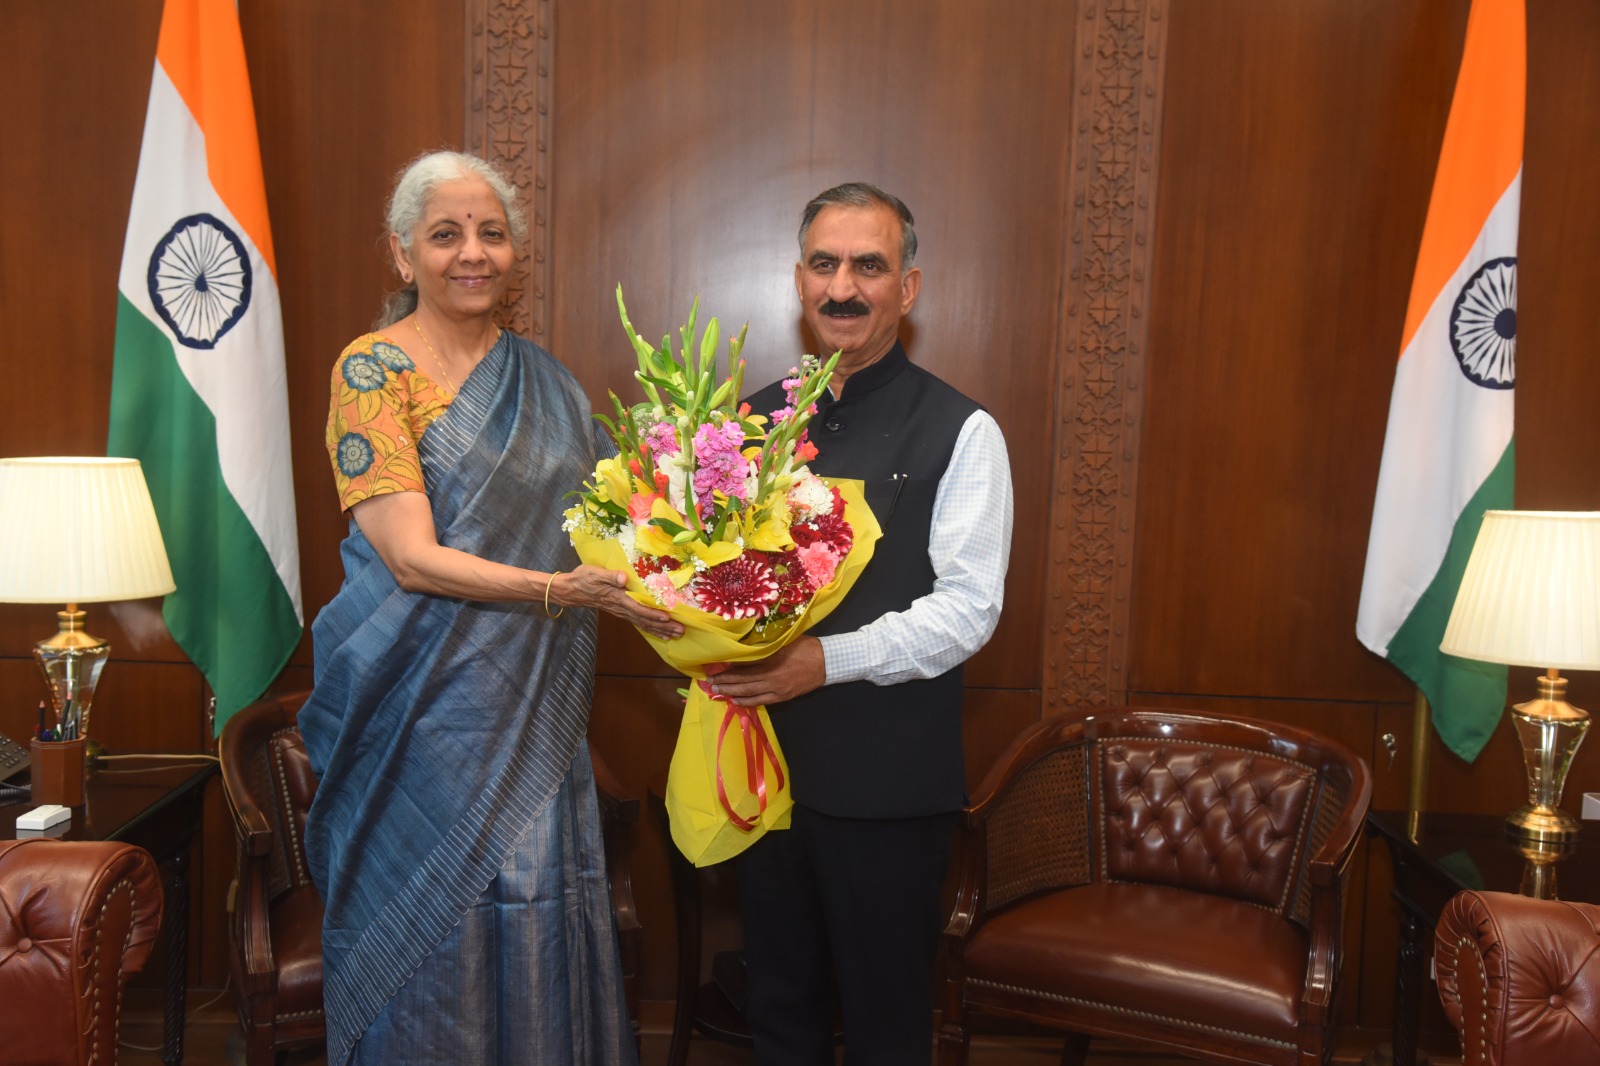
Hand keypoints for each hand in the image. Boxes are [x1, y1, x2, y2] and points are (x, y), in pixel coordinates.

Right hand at [556, 565, 683, 639]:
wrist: (572, 589)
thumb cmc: (584, 578)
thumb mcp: (595, 573)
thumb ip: (610, 576)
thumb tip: (624, 578)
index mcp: (618, 598)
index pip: (637, 608)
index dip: (652, 613)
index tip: (667, 618)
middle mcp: (621, 608)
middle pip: (645, 619)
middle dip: (663, 626)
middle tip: (680, 631)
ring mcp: (622, 612)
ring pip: (643, 623)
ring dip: (660, 629)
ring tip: (676, 635)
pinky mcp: (621, 611)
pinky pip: (639, 622)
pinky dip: (651, 628)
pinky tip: (661, 634)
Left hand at [705, 637, 825, 705]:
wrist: (827, 662)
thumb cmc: (805, 646)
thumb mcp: (784, 640)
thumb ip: (765, 644)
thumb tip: (745, 645)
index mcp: (771, 661)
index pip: (743, 668)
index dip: (727, 670)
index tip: (713, 670)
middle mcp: (772, 677)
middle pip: (743, 682)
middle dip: (725, 683)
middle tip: (709, 684)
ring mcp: (777, 689)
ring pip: (750, 693)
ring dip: (732, 693)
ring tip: (718, 692)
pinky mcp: (783, 697)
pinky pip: (761, 701)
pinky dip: (747, 702)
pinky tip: (736, 701)